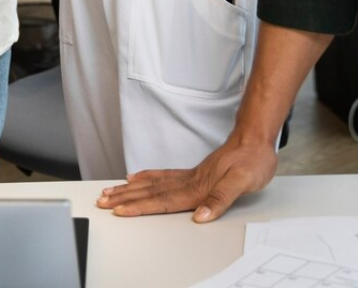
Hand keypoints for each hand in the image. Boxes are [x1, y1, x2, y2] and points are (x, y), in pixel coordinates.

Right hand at [95, 137, 277, 220]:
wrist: (255, 140)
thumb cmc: (252, 162)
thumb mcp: (243, 183)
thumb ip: (220, 200)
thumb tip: (200, 217)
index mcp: (197, 187)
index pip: (163, 200)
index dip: (140, 206)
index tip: (120, 210)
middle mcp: (189, 181)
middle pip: (150, 192)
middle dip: (124, 198)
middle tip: (102, 200)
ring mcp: (189, 176)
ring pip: (152, 183)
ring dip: (130, 189)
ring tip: (110, 191)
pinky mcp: (193, 172)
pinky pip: (163, 175)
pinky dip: (147, 177)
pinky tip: (136, 178)